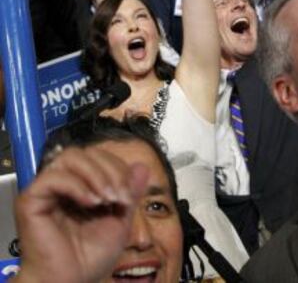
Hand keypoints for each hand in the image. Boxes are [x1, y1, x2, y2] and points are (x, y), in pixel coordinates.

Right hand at [14, 146, 147, 282]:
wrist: (70, 282)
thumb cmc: (89, 258)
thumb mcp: (120, 220)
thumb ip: (130, 192)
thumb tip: (142, 166)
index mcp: (81, 184)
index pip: (99, 156)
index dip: (118, 168)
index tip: (129, 194)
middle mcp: (62, 182)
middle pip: (86, 153)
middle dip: (110, 170)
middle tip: (120, 196)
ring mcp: (46, 189)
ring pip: (70, 157)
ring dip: (95, 173)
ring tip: (106, 198)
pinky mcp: (31, 199)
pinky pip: (53, 176)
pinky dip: (77, 185)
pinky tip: (91, 202)